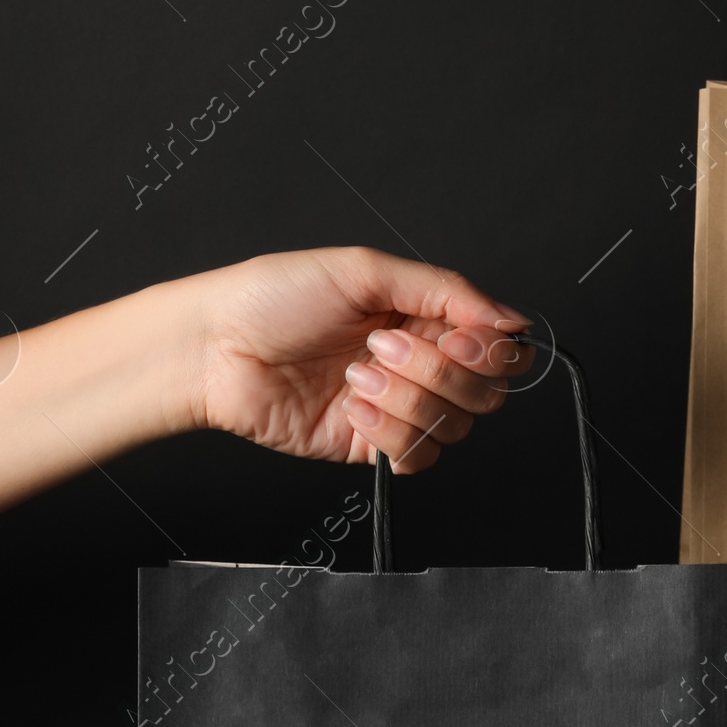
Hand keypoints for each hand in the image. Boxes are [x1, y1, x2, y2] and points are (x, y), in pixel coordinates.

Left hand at [191, 247, 532, 473]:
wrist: (215, 349)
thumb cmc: (273, 298)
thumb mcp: (364, 270)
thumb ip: (446, 289)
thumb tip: (511, 318)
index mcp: (425, 316)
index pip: (498, 347)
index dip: (489, 351)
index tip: (456, 338)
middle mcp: (420, 363)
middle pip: (485, 392)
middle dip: (438, 372)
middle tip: (382, 347)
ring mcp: (397, 408)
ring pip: (452, 426)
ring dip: (405, 399)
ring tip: (355, 373)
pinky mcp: (370, 446)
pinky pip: (415, 456)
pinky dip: (389, 434)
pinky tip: (353, 408)